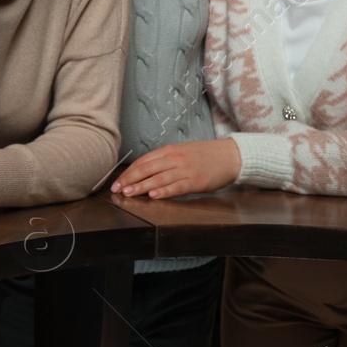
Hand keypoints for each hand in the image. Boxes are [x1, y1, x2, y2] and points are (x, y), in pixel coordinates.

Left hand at [111, 139, 239, 199]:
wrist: (230, 155)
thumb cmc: (205, 155)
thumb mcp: (181, 152)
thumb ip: (164, 160)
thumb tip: (143, 171)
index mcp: (169, 151)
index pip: (143, 162)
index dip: (128, 173)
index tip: (117, 182)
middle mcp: (175, 158)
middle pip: (147, 169)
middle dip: (129, 180)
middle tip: (117, 189)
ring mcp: (185, 169)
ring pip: (159, 178)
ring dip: (142, 186)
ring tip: (129, 193)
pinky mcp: (196, 181)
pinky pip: (177, 186)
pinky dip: (164, 191)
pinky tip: (154, 195)